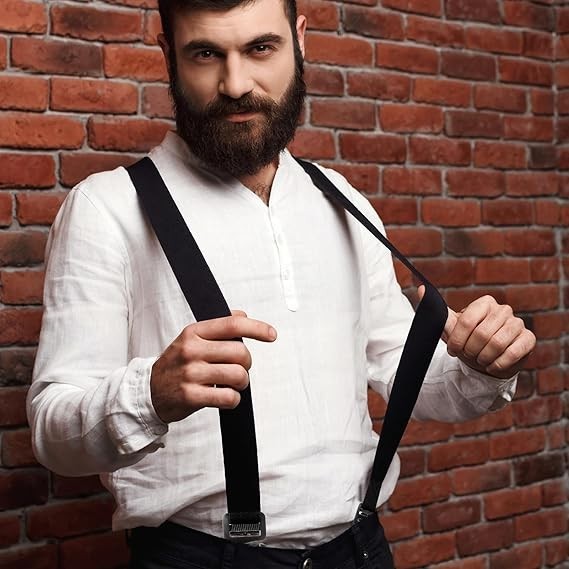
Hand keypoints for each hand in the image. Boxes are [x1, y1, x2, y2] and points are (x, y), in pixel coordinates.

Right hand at [150, 310, 276, 422]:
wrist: (148, 392)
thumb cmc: (175, 365)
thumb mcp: (191, 339)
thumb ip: (217, 327)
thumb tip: (243, 315)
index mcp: (194, 332)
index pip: (232, 324)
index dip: (257, 328)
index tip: (271, 334)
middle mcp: (192, 350)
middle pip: (241, 353)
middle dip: (247, 364)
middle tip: (239, 369)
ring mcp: (191, 374)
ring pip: (238, 375)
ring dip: (242, 383)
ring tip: (232, 384)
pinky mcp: (191, 396)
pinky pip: (229, 397)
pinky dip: (234, 399)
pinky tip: (226, 397)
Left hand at [418, 287, 535, 378]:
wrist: (486, 361)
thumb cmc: (467, 342)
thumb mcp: (451, 329)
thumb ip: (438, 312)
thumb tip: (421, 289)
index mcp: (484, 303)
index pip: (466, 321)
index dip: (457, 340)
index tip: (453, 351)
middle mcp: (503, 309)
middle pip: (482, 334)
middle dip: (471, 351)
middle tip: (469, 356)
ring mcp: (518, 323)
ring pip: (496, 344)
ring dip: (484, 358)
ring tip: (480, 360)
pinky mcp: (529, 339)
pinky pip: (513, 353)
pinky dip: (498, 364)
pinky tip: (493, 365)